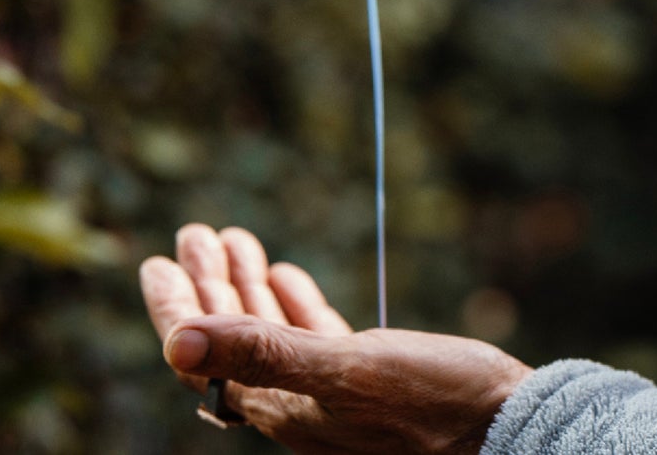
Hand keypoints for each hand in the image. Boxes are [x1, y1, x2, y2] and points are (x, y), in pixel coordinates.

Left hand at [140, 223, 532, 452]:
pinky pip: (311, 333)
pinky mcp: (367, 375)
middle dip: (210, 284)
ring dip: (247, 284)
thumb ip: (263, 354)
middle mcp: (298, 402)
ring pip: (271, 329)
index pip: (207, 355)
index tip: (157, 261)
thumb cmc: (430, 402)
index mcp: (282, 408)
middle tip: (194, 233)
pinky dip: (293, 299)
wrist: (499, 423)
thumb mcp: (344, 371)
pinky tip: (286, 274)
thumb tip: (175, 342)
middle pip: (233, 337)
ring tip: (233, 236)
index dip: (177, 308)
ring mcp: (332, 389)